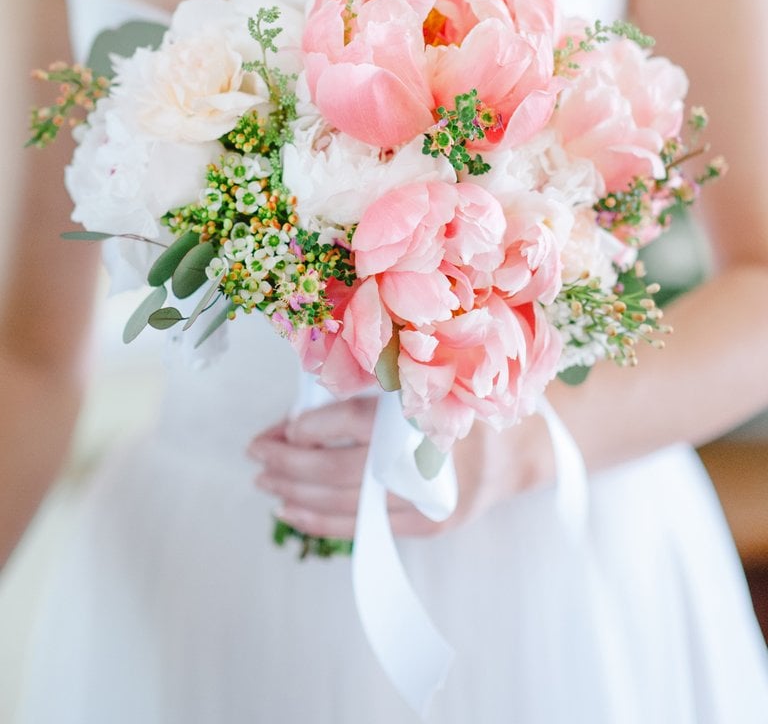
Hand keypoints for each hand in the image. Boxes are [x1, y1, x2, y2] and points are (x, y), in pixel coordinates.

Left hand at [247, 396, 555, 539]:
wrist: (522, 447)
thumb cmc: (468, 401)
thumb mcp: (432, 375)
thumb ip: (378, 382)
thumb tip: (309, 398)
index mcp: (427, 411)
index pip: (357, 422)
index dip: (314, 426)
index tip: (285, 427)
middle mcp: (428, 458)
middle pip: (341, 467)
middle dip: (290, 462)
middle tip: (256, 453)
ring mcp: (429, 498)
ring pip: (347, 502)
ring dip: (297, 493)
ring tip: (265, 482)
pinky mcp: (429, 523)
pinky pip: (365, 527)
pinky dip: (324, 521)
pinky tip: (294, 511)